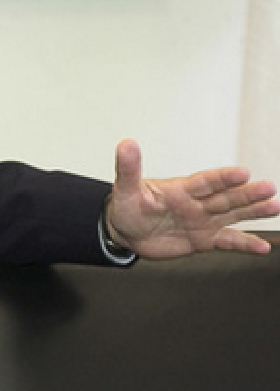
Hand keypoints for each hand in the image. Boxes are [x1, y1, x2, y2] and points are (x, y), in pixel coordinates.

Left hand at [106, 139, 279, 257]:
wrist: (125, 232)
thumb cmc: (127, 207)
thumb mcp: (125, 189)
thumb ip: (128, 169)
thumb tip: (126, 144)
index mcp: (180, 189)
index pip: (205, 181)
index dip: (222, 178)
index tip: (242, 173)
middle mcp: (196, 203)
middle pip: (225, 197)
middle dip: (246, 194)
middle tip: (268, 188)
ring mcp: (202, 221)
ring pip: (232, 215)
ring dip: (253, 212)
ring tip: (274, 206)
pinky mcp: (202, 240)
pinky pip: (226, 241)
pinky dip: (244, 244)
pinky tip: (262, 246)